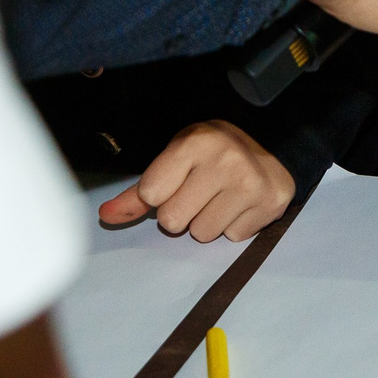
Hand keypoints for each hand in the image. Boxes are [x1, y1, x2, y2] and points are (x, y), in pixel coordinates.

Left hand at [98, 120, 293, 242]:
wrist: (272, 140)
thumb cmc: (213, 151)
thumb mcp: (176, 157)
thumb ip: (139, 192)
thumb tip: (105, 217)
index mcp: (196, 142)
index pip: (151, 193)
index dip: (159, 192)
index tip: (176, 178)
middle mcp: (225, 161)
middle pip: (173, 220)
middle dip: (182, 211)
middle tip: (200, 190)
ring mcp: (251, 184)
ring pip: (202, 234)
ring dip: (207, 221)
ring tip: (222, 196)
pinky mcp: (271, 204)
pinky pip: (232, 237)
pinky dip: (233, 225)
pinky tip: (241, 203)